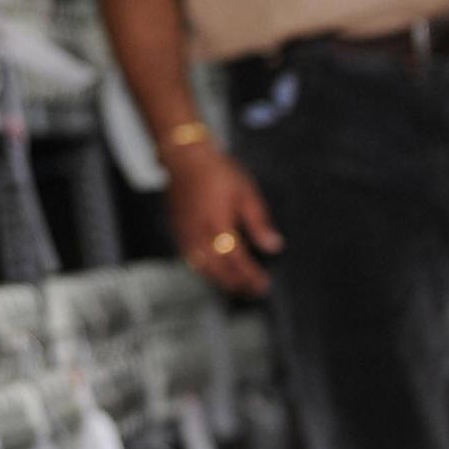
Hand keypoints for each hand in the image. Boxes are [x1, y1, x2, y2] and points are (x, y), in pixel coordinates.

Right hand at [167, 144, 283, 295]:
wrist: (185, 157)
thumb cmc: (216, 171)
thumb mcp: (246, 193)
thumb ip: (259, 223)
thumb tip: (272, 245)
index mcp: (219, 225)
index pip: (236, 260)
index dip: (250, 276)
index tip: (262, 284)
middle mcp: (199, 233)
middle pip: (217, 270)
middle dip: (235, 283)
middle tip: (251, 291)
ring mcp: (184, 233)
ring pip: (200, 267)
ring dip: (218, 280)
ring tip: (234, 285)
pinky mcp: (176, 229)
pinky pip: (188, 257)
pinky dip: (202, 269)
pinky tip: (212, 269)